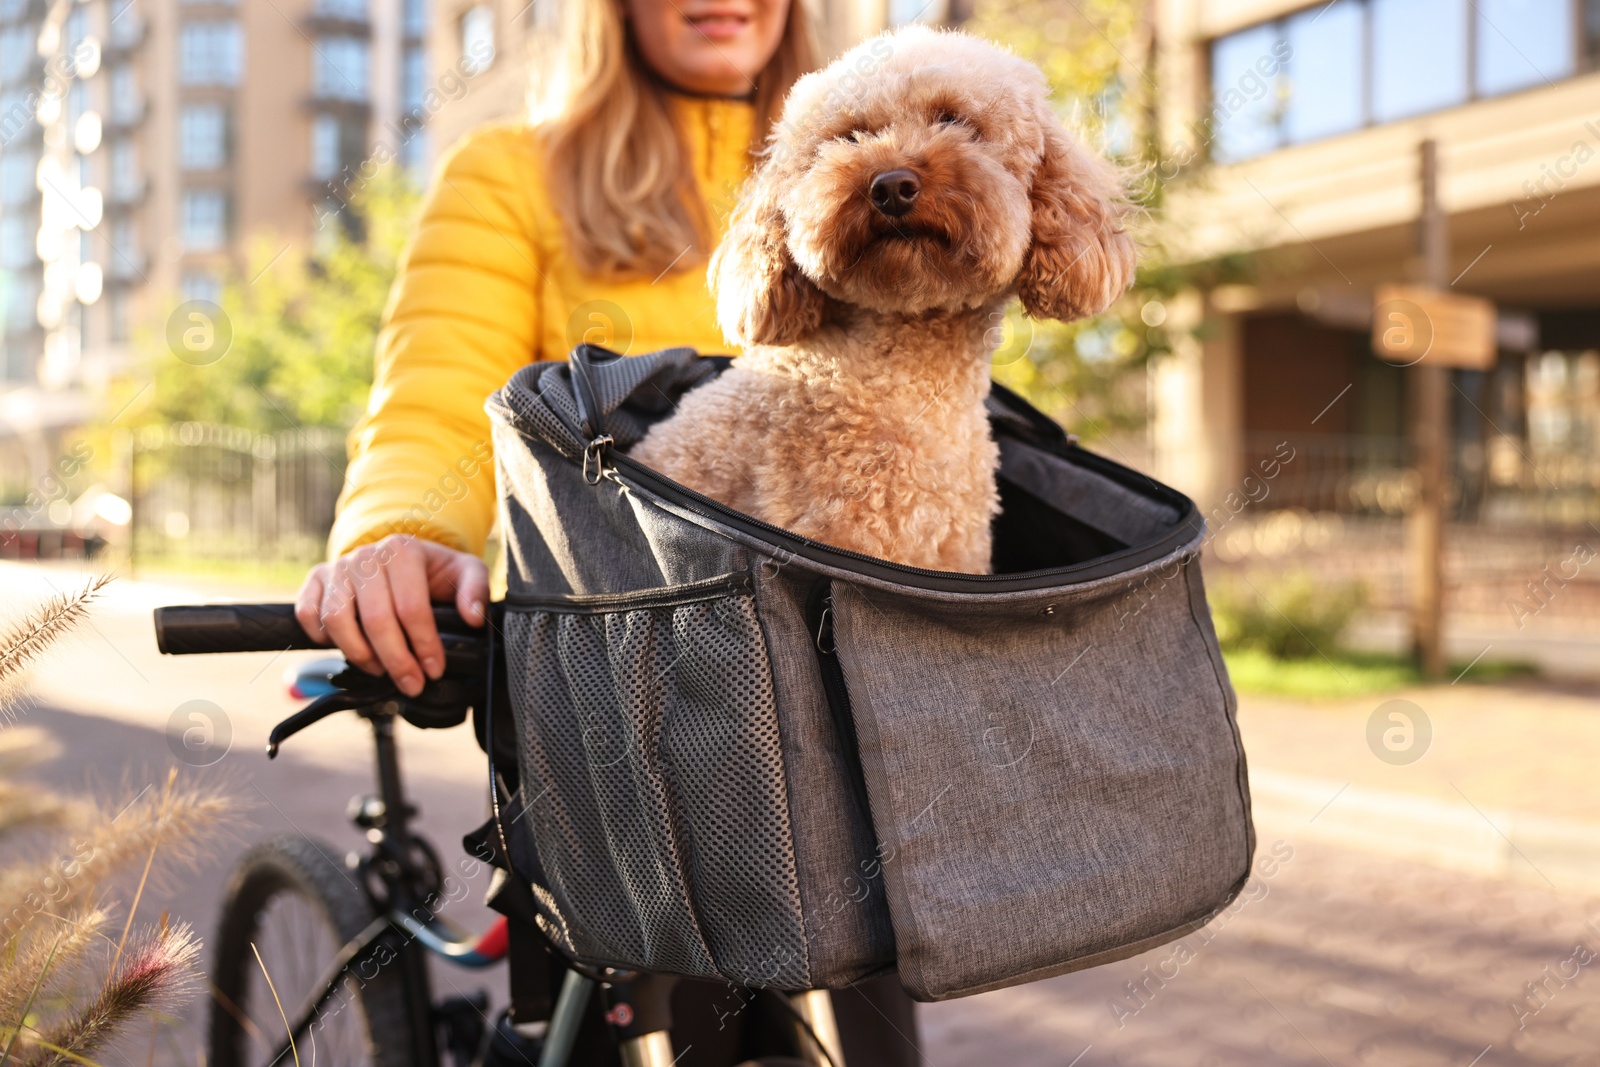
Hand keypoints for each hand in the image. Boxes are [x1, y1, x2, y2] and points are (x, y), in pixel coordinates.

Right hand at [295, 535, 487, 696]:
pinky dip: (322, 637)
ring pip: (337, 620)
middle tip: (411, 684)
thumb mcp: (465, 571)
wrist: (401, 555)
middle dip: (396, 660)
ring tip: (381, 669)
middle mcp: (366, 555)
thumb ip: (475, 590)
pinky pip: (309, 614)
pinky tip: (348, 648)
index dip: (424, 645)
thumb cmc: (435, 570)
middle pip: (376, 619)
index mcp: (403, 550)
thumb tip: (473, 617)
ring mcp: (337, 567)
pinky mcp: (316, 579)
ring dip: (360, 654)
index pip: (411, 608)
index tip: (434, 671)